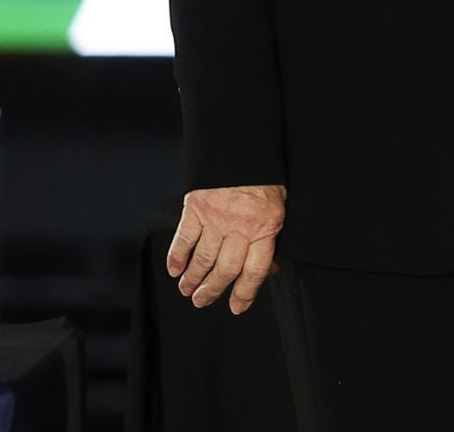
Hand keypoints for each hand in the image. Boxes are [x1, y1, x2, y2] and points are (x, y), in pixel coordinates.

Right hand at [165, 183, 285, 313]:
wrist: (241, 146)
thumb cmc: (264, 179)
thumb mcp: (279, 207)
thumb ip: (270, 238)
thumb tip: (269, 270)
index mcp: (266, 225)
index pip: (255, 269)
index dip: (246, 292)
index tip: (237, 307)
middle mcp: (240, 225)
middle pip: (225, 269)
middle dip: (212, 290)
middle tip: (202, 301)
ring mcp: (215, 218)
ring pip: (202, 259)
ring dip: (193, 279)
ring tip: (187, 291)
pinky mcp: (195, 208)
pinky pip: (184, 239)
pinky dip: (176, 257)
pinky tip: (174, 270)